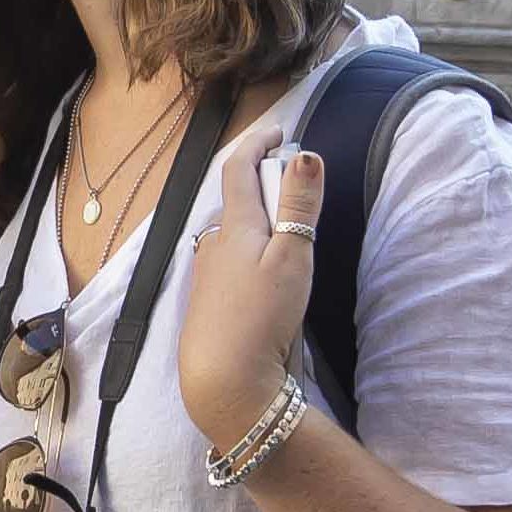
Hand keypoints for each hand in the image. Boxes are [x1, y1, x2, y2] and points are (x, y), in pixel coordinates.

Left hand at [175, 124, 320, 450]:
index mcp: (235, 225)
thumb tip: (305, 154)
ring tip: (286, 243)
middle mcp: (213, 244)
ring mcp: (206, 275)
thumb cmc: (262, 315)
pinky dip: (249, 258)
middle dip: (265, 190)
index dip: (257, 144)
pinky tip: (263, 285)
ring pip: (233, 237)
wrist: (224, 379)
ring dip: (257, 228)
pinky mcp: (206, 305)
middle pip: (238, 203)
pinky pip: (229, 266)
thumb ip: (300, 206)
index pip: (237, 168)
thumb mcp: (293, 256)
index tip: (278, 132)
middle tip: (297, 195)